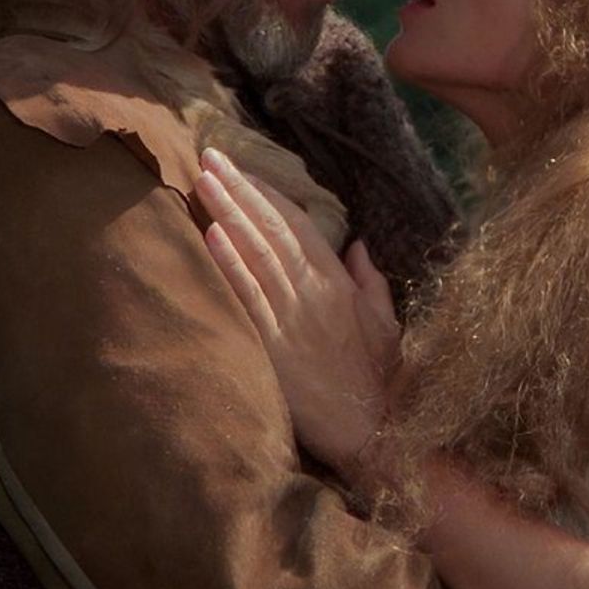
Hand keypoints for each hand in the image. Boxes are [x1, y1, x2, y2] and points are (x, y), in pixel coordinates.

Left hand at [194, 147, 399, 480]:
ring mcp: (294, 318)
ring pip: (257, 253)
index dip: (269, 194)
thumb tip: (359, 243)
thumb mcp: (385, 326)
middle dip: (240, 189)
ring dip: (229, 212)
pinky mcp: (276, 348)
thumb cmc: (378, 383)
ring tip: (203, 180)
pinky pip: (249, 298)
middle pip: (273, 229)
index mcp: (339, 284)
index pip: (300, 225)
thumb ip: (372, 282)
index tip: (242, 169)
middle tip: (209, 155)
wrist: (374, 433)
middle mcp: (315, 292)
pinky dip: (230, 264)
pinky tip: (210, 235)